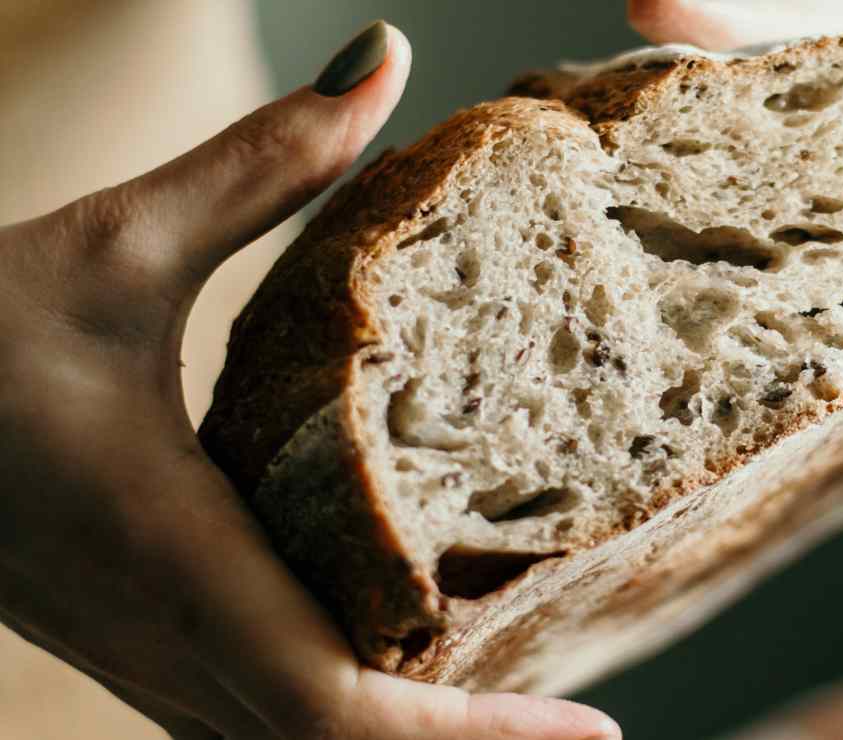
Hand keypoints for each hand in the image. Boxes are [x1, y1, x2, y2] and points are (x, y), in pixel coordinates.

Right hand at [0, 20, 617, 739]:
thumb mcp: (118, 247)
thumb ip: (265, 163)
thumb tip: (384, 60)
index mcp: (179, 558)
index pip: (343, 714)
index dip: (475, 739)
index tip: (593, 731)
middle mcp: (172, 636)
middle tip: (588, 726)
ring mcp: (149, 657)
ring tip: (528, 705)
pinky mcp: (139, 640)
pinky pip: (257, 721)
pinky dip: (348, 723)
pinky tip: (411, 675)